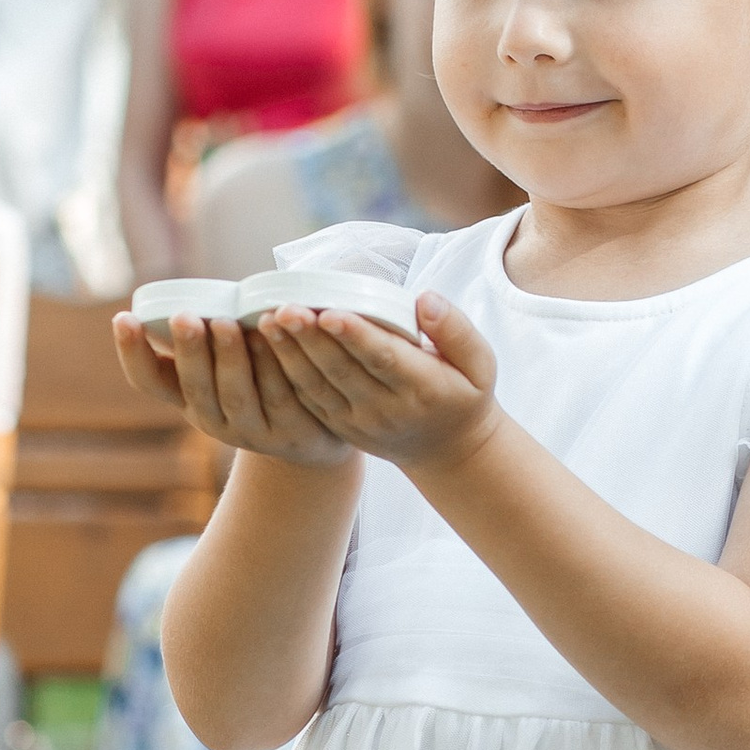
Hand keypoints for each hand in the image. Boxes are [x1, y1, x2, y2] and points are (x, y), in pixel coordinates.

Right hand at [112, 305, 357, 467]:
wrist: (308, 435)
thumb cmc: (253, 380)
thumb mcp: (218, 365)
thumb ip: (201, 336)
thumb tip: (171, 289)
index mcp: (185, 397)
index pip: (148, 380)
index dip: (133, 352)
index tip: (123, 317)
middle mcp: (211, 419)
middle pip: (195, 387)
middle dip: (189, 350)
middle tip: (184, 316)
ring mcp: (250, 430)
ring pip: (237, 394)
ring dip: (230, 356)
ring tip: (226, 321)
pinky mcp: (290, 431)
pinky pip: (281, 395)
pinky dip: (275, 364)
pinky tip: (272, 336)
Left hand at [247, 292, 500, 474]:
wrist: (448, 450)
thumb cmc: (463, 392)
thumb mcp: (480, 363)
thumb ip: (456, 329)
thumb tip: (424, 299)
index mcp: (424, 389)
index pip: (384, 358)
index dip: (355, 336)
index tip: (329, 311)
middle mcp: (388, 410)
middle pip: (343, 370)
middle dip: (311, 338)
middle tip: (285, 308)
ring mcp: (361, 422)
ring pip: (319, 386)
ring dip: (290, 354)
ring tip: (269, 320)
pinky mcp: (341, 427)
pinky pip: (309, 400)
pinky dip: (286, 373)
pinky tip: (269, 345)